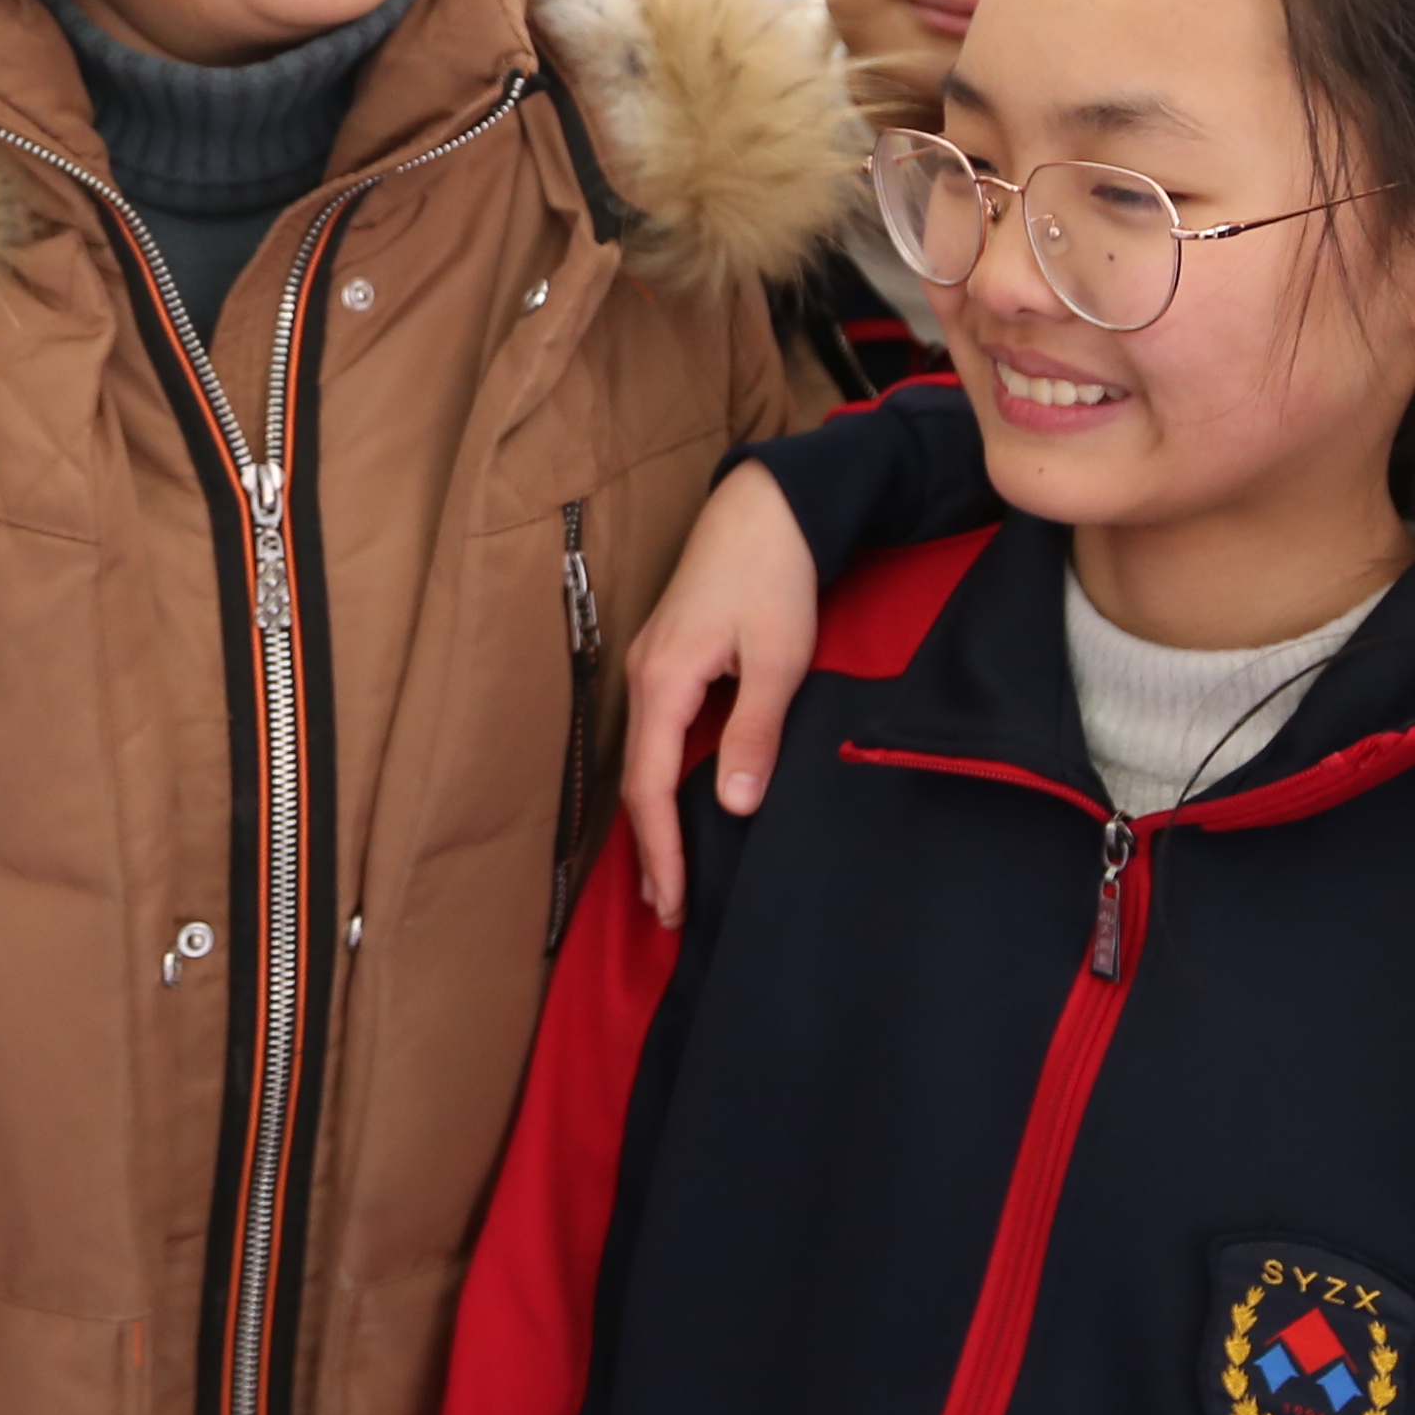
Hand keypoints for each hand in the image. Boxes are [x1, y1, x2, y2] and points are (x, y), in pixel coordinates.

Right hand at [614, 463, 819, 924]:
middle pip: (636, 780)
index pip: (650, 787)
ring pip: (643, 759)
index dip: (662, 851)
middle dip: (651, 848)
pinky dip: (661, 782)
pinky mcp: (666, 658)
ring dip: (654, 818)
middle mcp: (642, 678)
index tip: (674, 904)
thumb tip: (733, 804)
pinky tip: (678, 803)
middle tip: (670, 909)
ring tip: (670, 874)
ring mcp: (649, 667)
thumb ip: (754, 730)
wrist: (764, 505)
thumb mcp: (778, 656)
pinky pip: (654, 735)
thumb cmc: (773, 574)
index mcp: (663, 681)